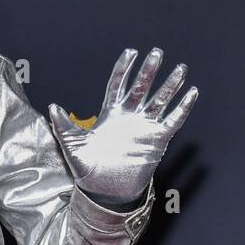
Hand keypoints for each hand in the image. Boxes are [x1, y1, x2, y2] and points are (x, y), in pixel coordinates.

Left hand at [48, 48, 198, 203]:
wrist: (104, 193)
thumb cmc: (87, 170)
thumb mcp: (72, 147)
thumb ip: (63, 126)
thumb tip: (53, 107)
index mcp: (110, 114)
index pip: (118, 84)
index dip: (125, 68)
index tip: (131, 52)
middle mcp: (129, 117)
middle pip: (142, 88)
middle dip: (149, 70)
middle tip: (157, 52)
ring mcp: (144, 128)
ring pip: (160, 101)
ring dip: (170, 85)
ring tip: (180, 68)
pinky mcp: (156, 140)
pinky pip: (173, 121)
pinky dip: (182, 108)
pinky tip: (191, 93)